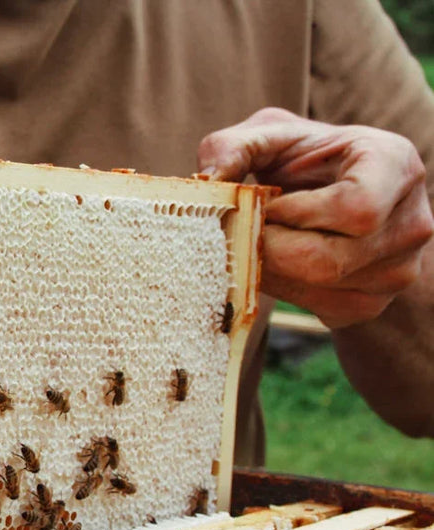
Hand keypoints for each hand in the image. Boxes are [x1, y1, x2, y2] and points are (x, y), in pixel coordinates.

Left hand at [198, 107, 433, 327]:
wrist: (335, 196)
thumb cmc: (301, 159)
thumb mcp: (268, 135)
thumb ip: (231, 146)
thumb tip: (206, 182)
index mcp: (395, 165)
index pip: (358, 208)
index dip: (298, 213)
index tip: (268, 202)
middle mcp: (410, 222)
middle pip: (327, 259)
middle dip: (270, 247)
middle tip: (244, 231)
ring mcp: (397, 271)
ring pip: (317, 287)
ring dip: (270, 268)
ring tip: (257, 241)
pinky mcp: (370, 304)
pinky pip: (314, 308)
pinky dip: (281, 287)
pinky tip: (275, 263)